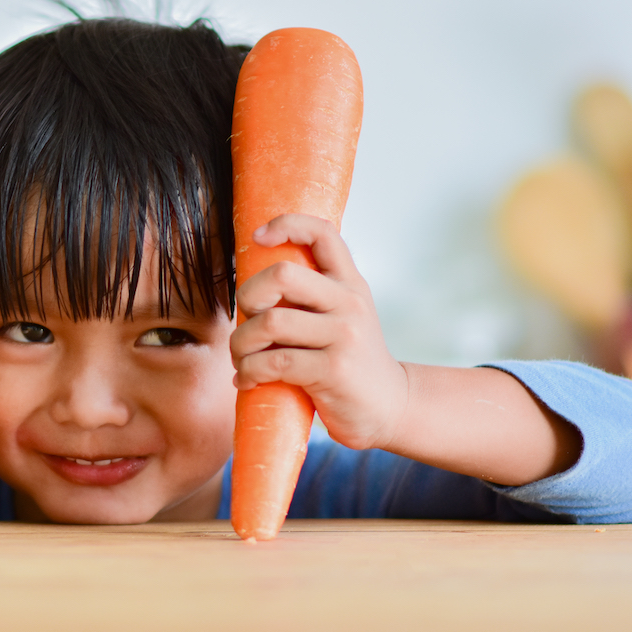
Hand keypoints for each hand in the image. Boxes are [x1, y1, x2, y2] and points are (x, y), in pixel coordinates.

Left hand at [230, 213, 407, 450]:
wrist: (390, 407)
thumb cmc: (350, 360)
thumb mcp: (343, 317)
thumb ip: (313, 295)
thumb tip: (254, 281)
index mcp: (350, 283)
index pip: (323, 232)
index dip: (286, 224)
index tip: (257, 238)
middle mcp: (350, 303)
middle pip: (283, 275)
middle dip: (248, 296)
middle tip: (245, 320)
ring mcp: (344, 336)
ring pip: (271, 322)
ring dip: (241, 343)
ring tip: (242, 358)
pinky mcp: (333, 371)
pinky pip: (274, 363)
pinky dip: (249, 372)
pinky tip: (247, 379)